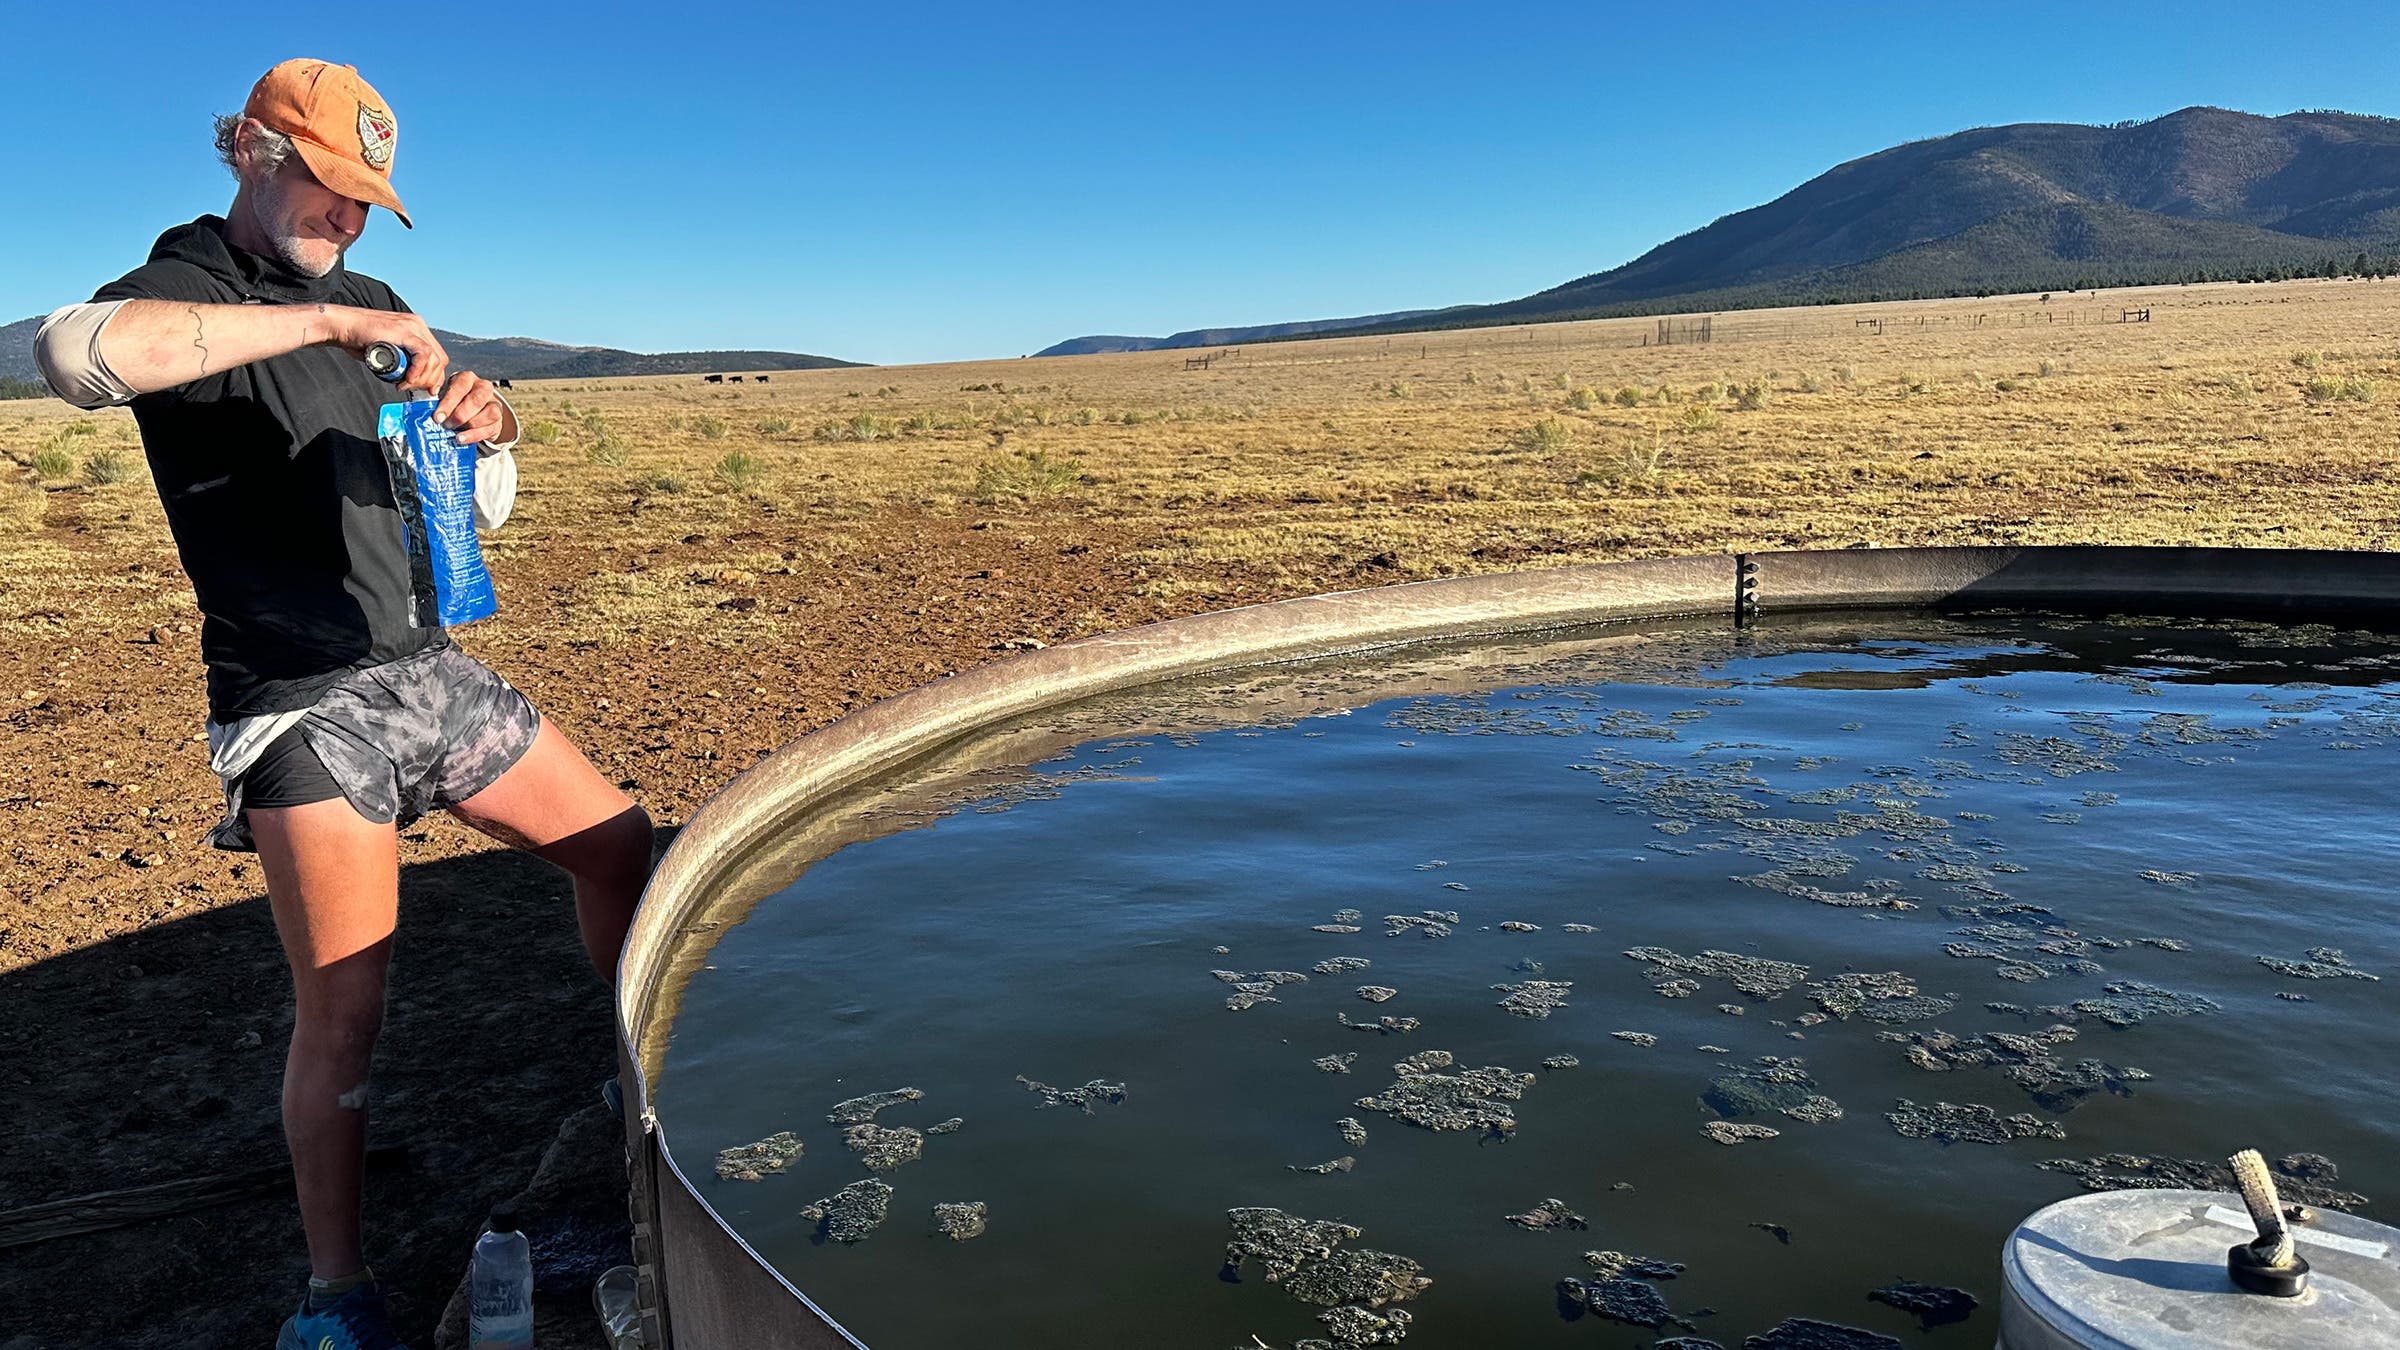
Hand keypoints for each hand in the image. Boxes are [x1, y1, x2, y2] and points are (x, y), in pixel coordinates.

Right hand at [317, 305, 449, 396]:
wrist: (341, 326)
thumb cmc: (358, 339)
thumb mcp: (387, 350)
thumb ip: (401, 360)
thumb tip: (410, 378)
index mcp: (416, 329)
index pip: (437, 356)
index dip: (435, 376)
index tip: (427, 390)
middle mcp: (417, 325)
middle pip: (439, 359)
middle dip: (430, 380)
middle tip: (412, 389)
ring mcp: (412, 326)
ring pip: (434, 358)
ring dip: (422, 378)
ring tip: (405, 385)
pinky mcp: (404, 331)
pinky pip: (423, 353)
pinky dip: (419, 369)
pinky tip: (408, 378)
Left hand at [431, 369, 511, 447]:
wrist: (472, 411)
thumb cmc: (454, 402)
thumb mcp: (445, 397)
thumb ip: (438, 402)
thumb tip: (424, 414)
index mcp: (467, 378)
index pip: (460, 387)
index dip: (449, 403)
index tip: (438, 417)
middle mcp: (484, 388)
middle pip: (477, 399)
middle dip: (460, 415)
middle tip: (447, 425)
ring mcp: (494, 403)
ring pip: (489, 413)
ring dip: (470, 425)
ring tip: (456, 435)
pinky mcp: (498, 420)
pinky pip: (491, 427)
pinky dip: (475, 435)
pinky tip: (463, 439)